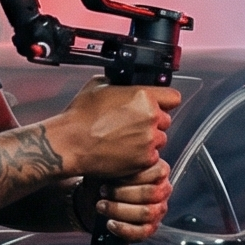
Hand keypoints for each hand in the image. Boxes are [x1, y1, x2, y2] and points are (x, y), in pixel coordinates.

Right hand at [47, 82, 179, 182]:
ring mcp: (149, 140)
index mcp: (143, 96)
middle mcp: (151, 118)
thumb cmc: (80, 117)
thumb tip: (124, 84)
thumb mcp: (99, 86)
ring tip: (125, 139)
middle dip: (152, 122)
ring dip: (147, 140)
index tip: (160, 104)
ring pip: (159, 139)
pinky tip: (124, 151)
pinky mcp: (144, 159)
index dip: (164, 101)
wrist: (70, 143)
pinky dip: (141, 156)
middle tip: (132, 125)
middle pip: (165, 119)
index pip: (173, 97)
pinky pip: (151, 157)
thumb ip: (120, 84)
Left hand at [83, 159, 171, 243]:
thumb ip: (121, 159)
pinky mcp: (150, 228)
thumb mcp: (112, 164)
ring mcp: (158, 210)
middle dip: (122, 193)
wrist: (95, 198)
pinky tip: (110, 223)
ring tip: (101, 205)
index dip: (133, 175)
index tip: (111, 175)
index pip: (157, 172)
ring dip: (119, 210)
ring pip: (146, 213)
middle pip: (150, 193)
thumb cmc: (106, 178)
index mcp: (159, 171)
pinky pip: (142, 232)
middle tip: (102, 190)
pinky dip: (124, 228)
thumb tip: (120, 150)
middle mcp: (162, 190)